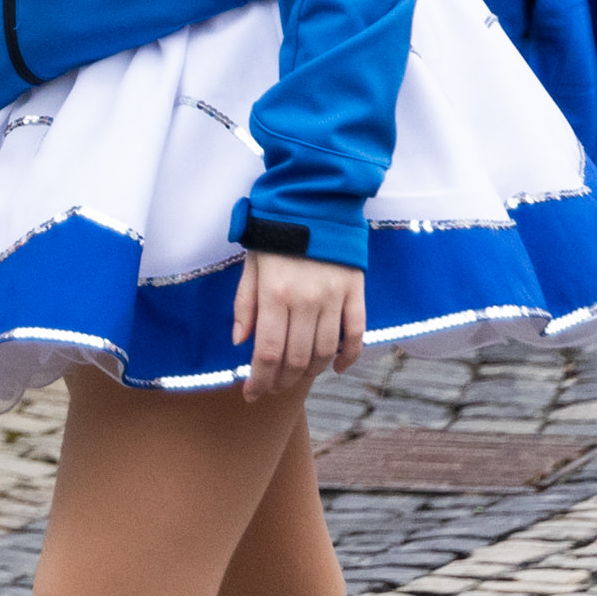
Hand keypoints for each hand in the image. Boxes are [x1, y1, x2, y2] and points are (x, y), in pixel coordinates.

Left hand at [231, 248, 366, 399]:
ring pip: (325, 351)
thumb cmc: (277, 233)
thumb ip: (245, 304)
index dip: (260, 381)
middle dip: (281, 381)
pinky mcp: (355, 292)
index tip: (252, 395)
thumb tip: (240, 341)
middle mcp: (305, 301)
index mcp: (274, 295)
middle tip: (273, 388)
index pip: (268, 353)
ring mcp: (333, 298)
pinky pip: (356, 333)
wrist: (315, 200)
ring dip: (311, 373)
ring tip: (298, 377)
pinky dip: (349, 356)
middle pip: (295, 359)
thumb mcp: (251, 264)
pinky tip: (338, 368)